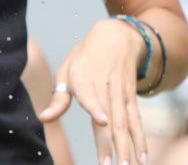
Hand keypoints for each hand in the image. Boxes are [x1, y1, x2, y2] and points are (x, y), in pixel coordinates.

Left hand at [40, 18, 148, 164]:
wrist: (118, 36)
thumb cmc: (86, 57)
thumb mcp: (68, 69)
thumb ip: (59, 97)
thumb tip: (44, 118)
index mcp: (85, 77)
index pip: (91, 93)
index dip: (97, 106)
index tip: (103, 121)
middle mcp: (106, 85)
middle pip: (111, 115)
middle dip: (112, 141)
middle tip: (111, 164)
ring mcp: (121, 93)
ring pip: (126, 121)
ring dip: (129, 145)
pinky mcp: (131, 98)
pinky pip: (136, 120)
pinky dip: (140, 138)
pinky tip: (143, 157)